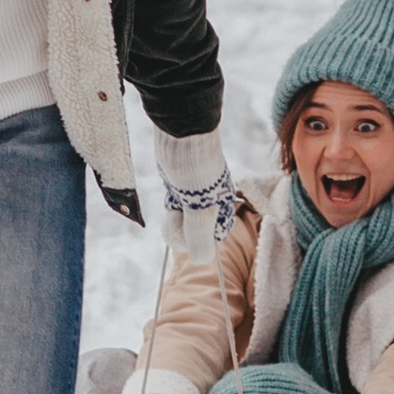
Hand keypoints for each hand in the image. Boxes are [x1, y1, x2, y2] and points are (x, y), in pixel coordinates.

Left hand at [155, 125, 236, 263]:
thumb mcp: (198, 206)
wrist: (181, 131)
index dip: (193, 242)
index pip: (209, 242)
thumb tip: (201, 261)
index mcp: (223, 210)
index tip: (183, 229)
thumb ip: (199, 235)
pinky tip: (171, 185)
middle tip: (176, 210)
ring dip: (174, 214)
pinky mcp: (182, 184)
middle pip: (194, 232)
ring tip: (175, 193)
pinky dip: (170, 201)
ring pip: (182, 218)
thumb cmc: (195, 168)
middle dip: (180, 228)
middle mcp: (212, 203)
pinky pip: (176, 203)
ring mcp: (196, 194)